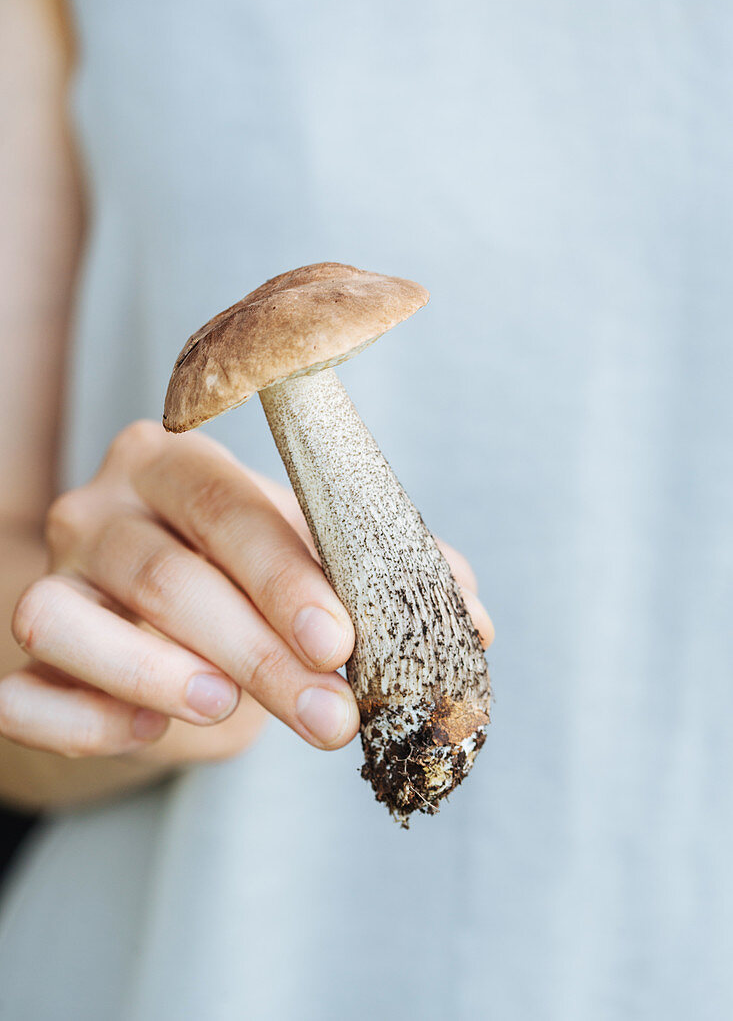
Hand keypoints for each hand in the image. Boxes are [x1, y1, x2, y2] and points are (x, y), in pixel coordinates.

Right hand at [0, 422, 493, 767]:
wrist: (160, 632)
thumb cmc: (244, 585)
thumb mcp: (309, 563)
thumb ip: (384, 576)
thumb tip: (472, 618)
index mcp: (175, 465)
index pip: (225, 504)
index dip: (283, 572)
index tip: (341, 640)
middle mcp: (101, 509)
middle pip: (166, 574)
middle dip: (257, 651)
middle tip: (330, 716)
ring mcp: (52, 578)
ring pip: (69, 620)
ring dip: (157, 674)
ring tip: (225, 713)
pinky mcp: (18, 657)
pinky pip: (24, 693)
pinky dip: (83, 719)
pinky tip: (147, 736)